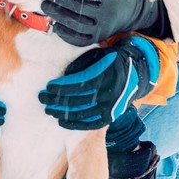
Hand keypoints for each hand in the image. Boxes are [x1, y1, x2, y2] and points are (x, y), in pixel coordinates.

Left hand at [38, 0, 167, 46]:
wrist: (136, 14)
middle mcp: (105, 15)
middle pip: (74, 8)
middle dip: (56, 0)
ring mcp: (100, 29)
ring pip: (72, 23)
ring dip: (56, 14)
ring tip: (45, 5)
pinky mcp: (95, 39)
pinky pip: (74, 37)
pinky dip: (63, 30)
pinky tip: (54, 22)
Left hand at [38, 36, 159, 129]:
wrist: (135, 74)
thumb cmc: (111, 61)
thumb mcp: (98, 55)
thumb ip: (82, 63)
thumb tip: (65, 75)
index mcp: (104, 76)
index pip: (78, 84)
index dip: (61, 86)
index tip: (48, 87)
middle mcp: (108, 93)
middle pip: (76, 99)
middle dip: (56, 100)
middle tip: (43, 98)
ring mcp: (110, 107)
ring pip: (81, 113)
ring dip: (62, 112)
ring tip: (49, 110)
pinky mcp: (110, 117)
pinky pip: (90, 123)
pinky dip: (74, 124)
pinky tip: (61, 121)